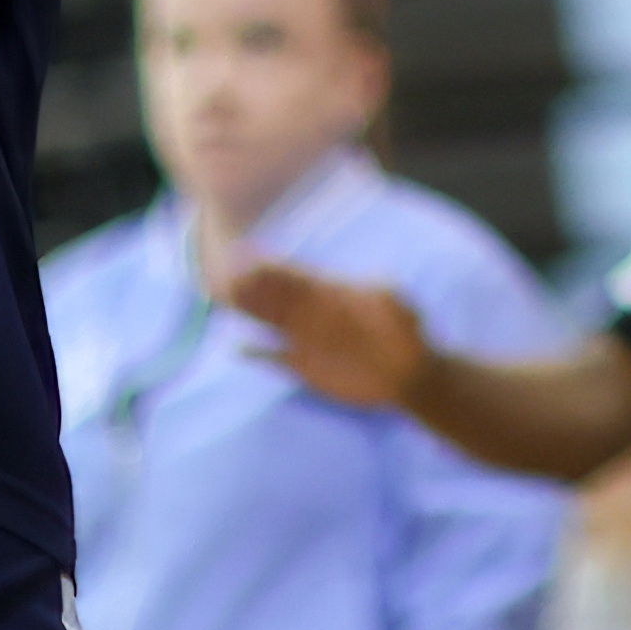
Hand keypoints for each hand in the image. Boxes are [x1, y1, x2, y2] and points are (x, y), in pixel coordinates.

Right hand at [219, 257, 431, 411]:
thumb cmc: (406, 334)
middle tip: (224, 275)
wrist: (407, 373)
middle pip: (275, 296)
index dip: (272, 266)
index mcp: (331, 293)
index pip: (296, 275)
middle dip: (251, 285)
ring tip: (222, 298)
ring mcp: (306, 340)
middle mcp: (313, 313)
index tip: (248, 256)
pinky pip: (274, 358)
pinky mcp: (304, 367)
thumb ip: (387, 293)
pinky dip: (256, 354)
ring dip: (248, 311)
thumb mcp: (402, 307)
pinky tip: (237, 349)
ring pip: (269, 322)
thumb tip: (380, 282)